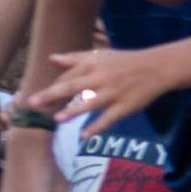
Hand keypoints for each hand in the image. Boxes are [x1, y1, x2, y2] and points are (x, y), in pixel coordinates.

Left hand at [41, 43, 184, 121]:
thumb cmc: (124, 61)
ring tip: (57, 119)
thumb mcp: (100, 55)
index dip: (52, 88)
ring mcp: (113, 93)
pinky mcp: (126, 106)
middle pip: (73, 87)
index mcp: (93, 65)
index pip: (67, 76)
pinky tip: (84, 136)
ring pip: (91, 102)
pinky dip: (98, 127)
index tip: (36, 98)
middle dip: (52, 95)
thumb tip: (52, 58)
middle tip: (32, 103)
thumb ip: (75, 58)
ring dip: (74, 111)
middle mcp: (100, 78)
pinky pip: (110, 118)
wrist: (158, 67)